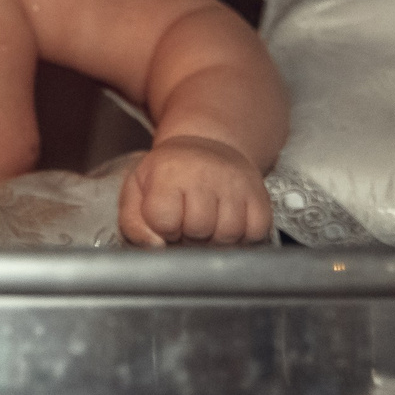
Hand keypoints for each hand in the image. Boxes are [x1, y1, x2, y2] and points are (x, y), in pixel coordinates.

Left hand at [117, 135, 271, 246]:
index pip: (164, 222)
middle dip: (189, 235)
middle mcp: (206, 174)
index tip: (166, 217)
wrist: (207, 147)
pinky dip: (242, 237)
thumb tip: (156, 248)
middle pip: (198, 230)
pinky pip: (256, 233)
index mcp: (169, 172)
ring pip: (228, 235)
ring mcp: (236, 184)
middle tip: (187, 220)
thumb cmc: (170, 175)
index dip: (163, 228)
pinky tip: (227, 222)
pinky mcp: (260, 195)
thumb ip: (133, 225)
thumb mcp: (137, 191)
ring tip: (207, 222)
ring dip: (215, 239)